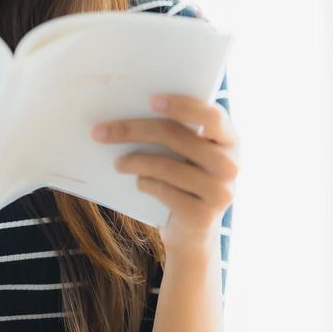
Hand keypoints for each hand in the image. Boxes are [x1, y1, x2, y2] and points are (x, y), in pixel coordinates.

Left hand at [90, 93, 238, 256]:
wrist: (192, 232)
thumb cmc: (184, 181)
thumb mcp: (187, 155)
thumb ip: (175, 133)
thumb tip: (127, 110)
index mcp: (229, 140)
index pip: (211, 115)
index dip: (182, 106)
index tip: (150, 100)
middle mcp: (231, 165)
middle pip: (176, 136)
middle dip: (133, 130)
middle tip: (101, 132)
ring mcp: (220, 192)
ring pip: (165, 165)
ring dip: (133, 161)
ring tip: (117, 162)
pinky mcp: (202, 215)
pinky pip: (163, 191)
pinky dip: (145, 184)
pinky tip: (138, 182)